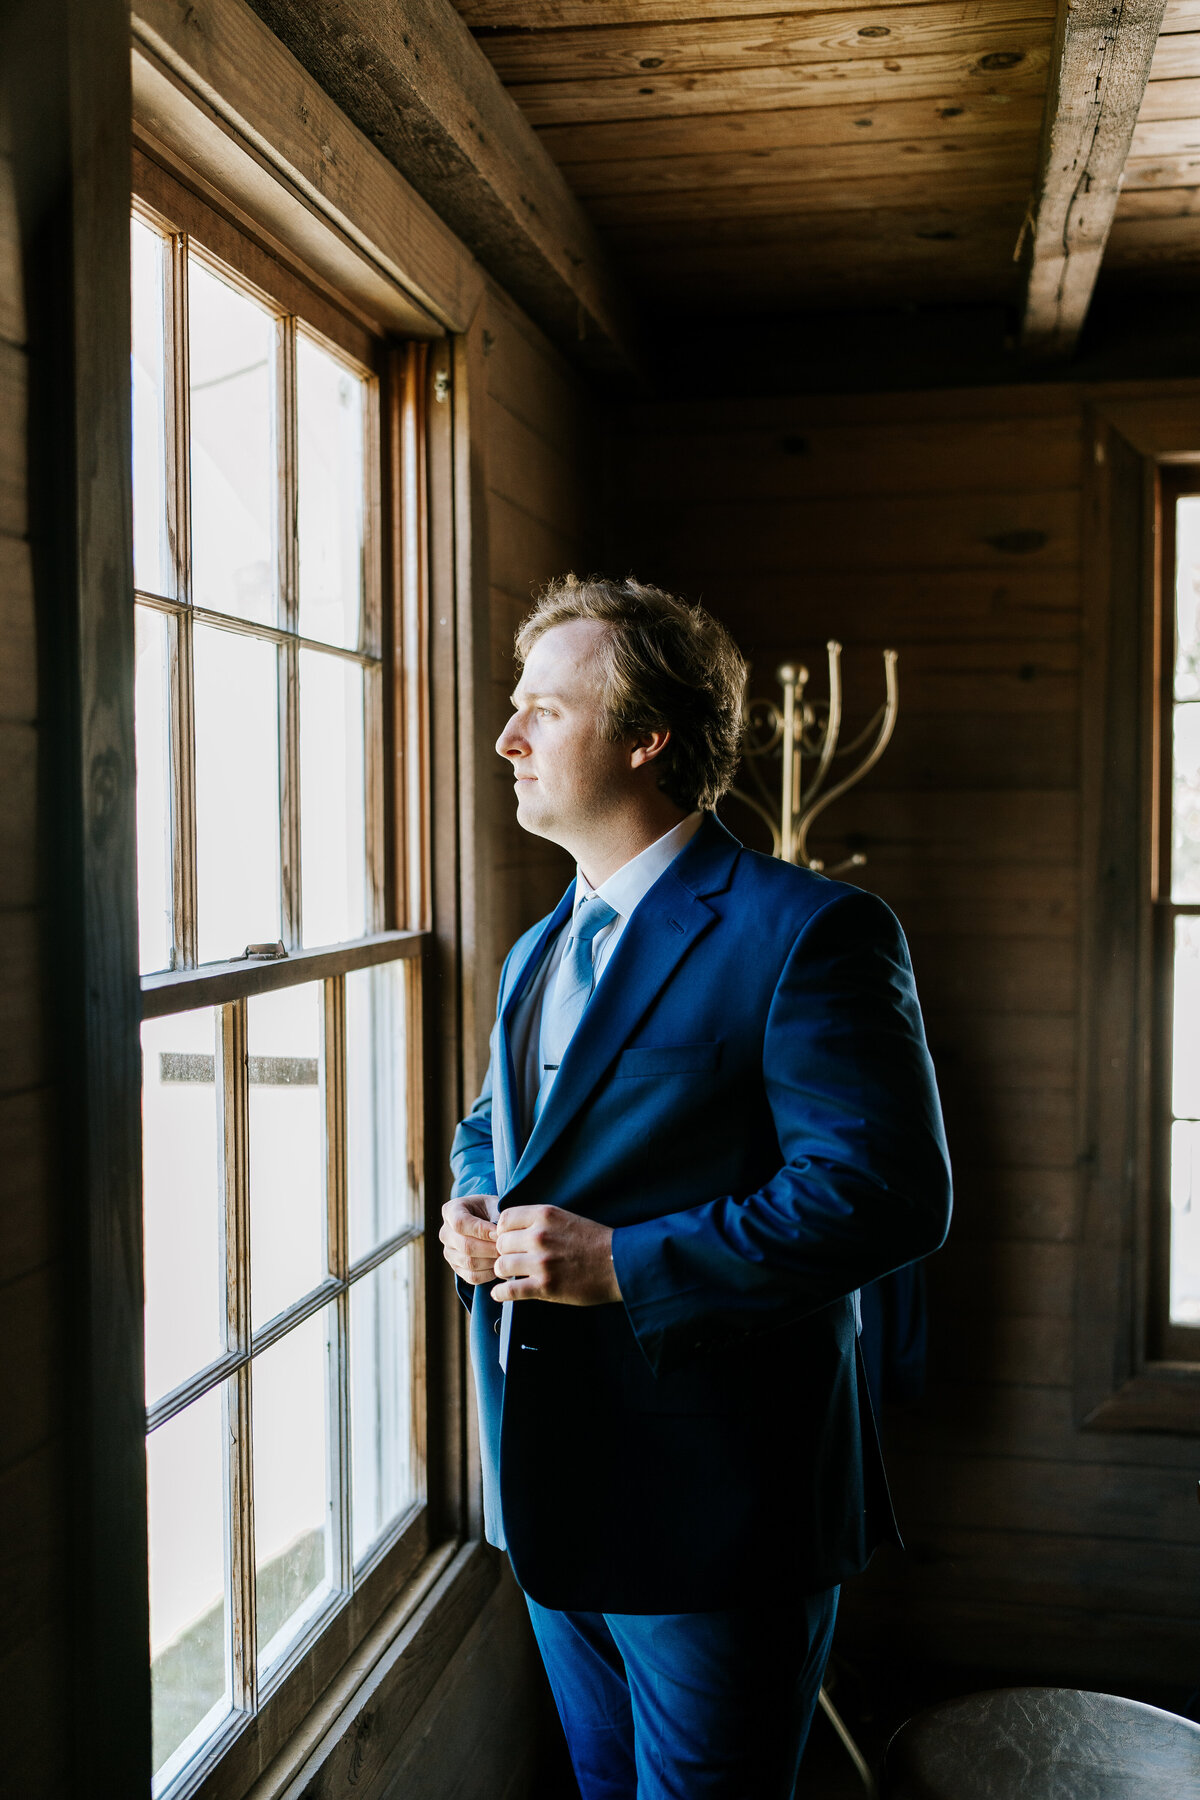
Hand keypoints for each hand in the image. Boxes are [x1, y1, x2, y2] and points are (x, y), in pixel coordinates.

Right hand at [439, 1195, 499, 1285]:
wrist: (487, 1220)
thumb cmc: (492, 1210)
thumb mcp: (494, 1205)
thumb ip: (497, 1217)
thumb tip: (500, 1236)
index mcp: (451, 1211)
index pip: (460, 1223)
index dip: (481, 1230)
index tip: (500, 1233)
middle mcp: (445, 1233)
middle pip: (465, 1246)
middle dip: (490, 1248)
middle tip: (509, 1249)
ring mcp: (449, 1252)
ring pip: (469, 1263)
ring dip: (491, 1261)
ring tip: (507, 1257)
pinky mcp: (456, 1268)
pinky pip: (472, 1276)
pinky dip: (489, 1274)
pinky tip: (500, 1265)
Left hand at [491, 1205, 621, 1305]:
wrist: (619, 1263)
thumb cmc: (594, 1241)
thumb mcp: (565, 1218)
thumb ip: (539, 1221)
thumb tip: (512, 1230)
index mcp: (545, 1215)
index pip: (505, 1219)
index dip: (504, 1231)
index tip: (509, 1239)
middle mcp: (540, 1236)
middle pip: (500, 1243)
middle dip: (504, 1252)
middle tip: (513, 1259)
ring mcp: (541, 1262)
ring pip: (501, 1266)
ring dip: (504, 1272)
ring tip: (512, 1275)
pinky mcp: (545, 1287)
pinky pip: (509, 1291)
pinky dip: (501, 1294)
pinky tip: (501, 1294)